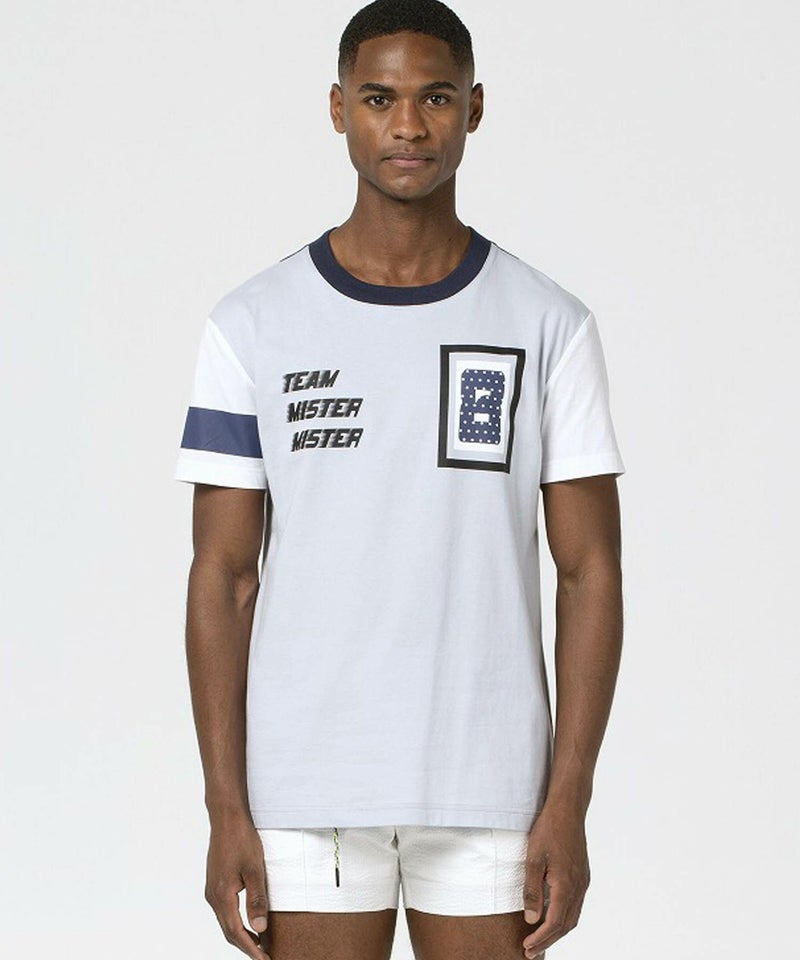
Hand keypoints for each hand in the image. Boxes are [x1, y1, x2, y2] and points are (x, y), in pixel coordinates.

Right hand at [204, 813, 271, 958]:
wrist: (226, 818)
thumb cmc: (241, 839)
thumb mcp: (255, 869)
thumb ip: (257, 899)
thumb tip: (260, 927)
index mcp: (222, 895)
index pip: (236, 932)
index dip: (251, 949)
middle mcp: (213, 896)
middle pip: (229, 931)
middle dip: (246, 946)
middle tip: (264, 956)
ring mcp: (212, 890)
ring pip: (226, 921)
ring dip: (241, 935)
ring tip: (259, 944)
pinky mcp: (215, 883)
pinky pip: (224, 910)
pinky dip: (236, 921)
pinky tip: (247, 921)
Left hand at [521, 806, 590, 957]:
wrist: (568, 810)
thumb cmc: (549, 830)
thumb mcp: (533, 858)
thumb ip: (532, 890)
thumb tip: (531, 919)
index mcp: (566, 885)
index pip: (554, 923)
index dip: (541, 939)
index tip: (527, 947)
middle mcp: (579, 887)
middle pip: (566, 925)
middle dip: (549, 940)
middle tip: (531, 951)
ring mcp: (583, 881)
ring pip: (573, 916)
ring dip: (557, 931)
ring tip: (540, 939)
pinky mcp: (582, 875)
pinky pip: (576, 905)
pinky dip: (564, 918)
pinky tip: (553, 916)